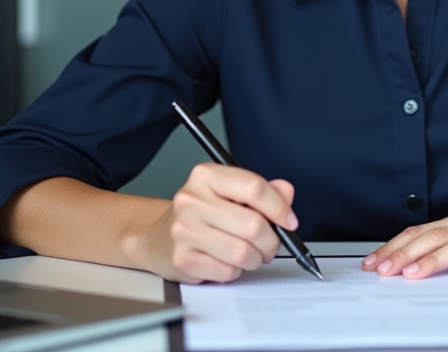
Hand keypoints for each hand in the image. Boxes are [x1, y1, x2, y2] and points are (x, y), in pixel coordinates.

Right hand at [138, 163, 296, 283]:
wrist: (158, 237)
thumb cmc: (201, 215)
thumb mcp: (230, 193)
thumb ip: (262, 191)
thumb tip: (285, 192)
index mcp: (206, 176)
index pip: (253, 187)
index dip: (279, 207)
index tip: (289, 221)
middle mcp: (191, 200)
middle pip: (253, 224)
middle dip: (271, 241)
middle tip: (269, 244)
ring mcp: (184, 230)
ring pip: (243, 252)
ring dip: (254, 258)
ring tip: (248, 254)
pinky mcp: (183, 259)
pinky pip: (228, 271)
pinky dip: (235, 271)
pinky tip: (226, 261)